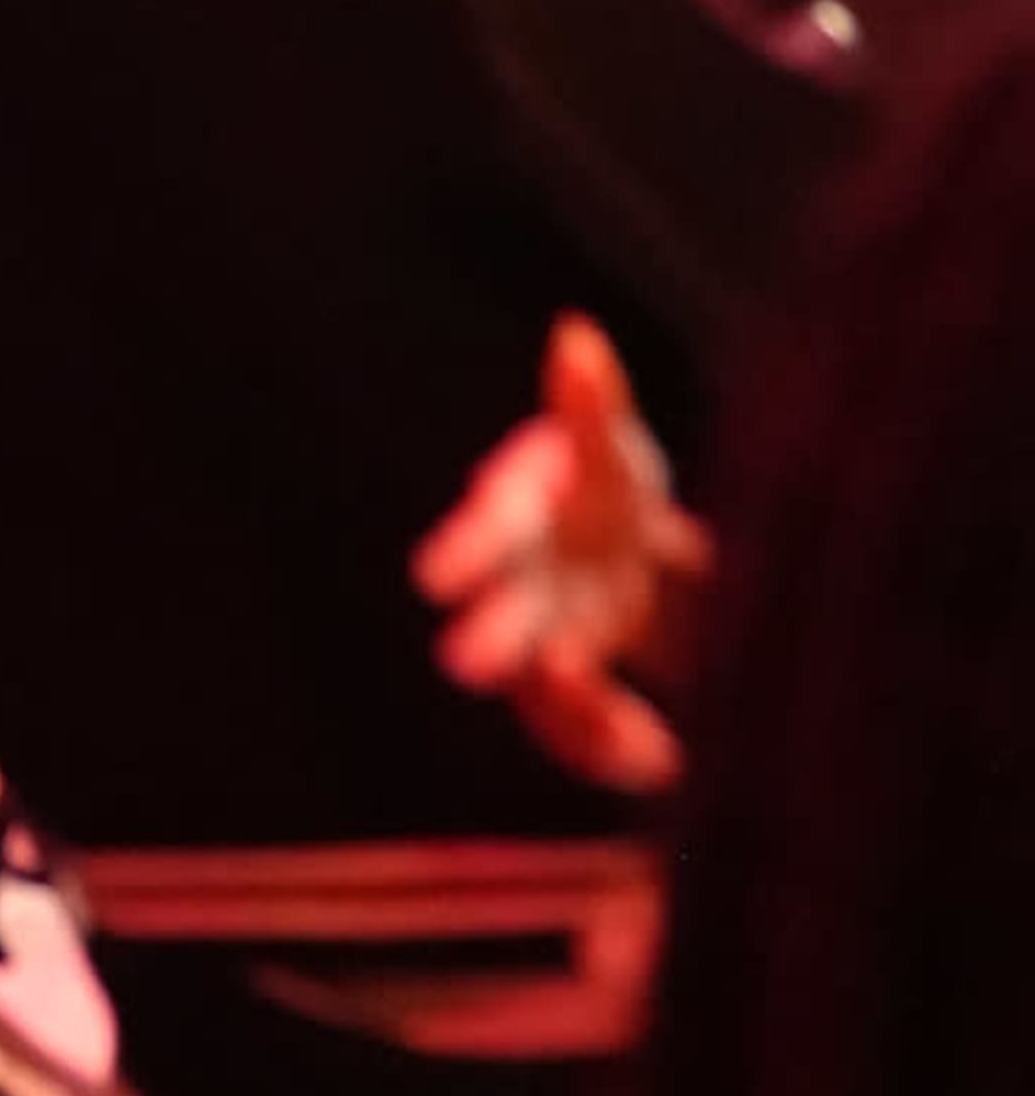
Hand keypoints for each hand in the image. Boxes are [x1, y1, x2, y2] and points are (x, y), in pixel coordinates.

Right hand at [412, 313, 708, 797]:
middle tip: (466, 664)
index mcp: (520, 521)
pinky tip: (663, 759)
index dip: (465, 552)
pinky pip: (584, 729)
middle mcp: (521, 589)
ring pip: (542, 691)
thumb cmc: (607, 483)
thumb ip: (592, 400)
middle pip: (501, 615)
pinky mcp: (579, 691)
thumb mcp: (608, 444)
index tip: (433, 579)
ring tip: (639, 738)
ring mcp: (547, 644)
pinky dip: (614, 746)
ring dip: (573, 714)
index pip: (489, 531)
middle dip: (489, 637)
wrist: (627, 550)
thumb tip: (577, 337)